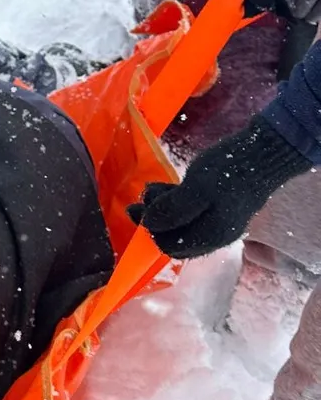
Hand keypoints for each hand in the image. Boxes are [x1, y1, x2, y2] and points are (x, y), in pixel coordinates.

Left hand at [128, 117, 310, 257]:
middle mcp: (214, 236)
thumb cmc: (230, 170)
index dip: (151, 231)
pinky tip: (166, 187)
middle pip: (174, 237)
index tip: (137, 209)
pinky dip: (174, 203)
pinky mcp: (218, 208)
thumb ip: (173, 209)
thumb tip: (149, 224)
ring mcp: (217, 222)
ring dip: (162, 209)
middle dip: (154, 219)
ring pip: (180, 224)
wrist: (263, 153)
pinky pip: (189, 213)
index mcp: (210, 235)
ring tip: (152, 188)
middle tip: (142, 197)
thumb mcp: (197, 187)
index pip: (170, 246)